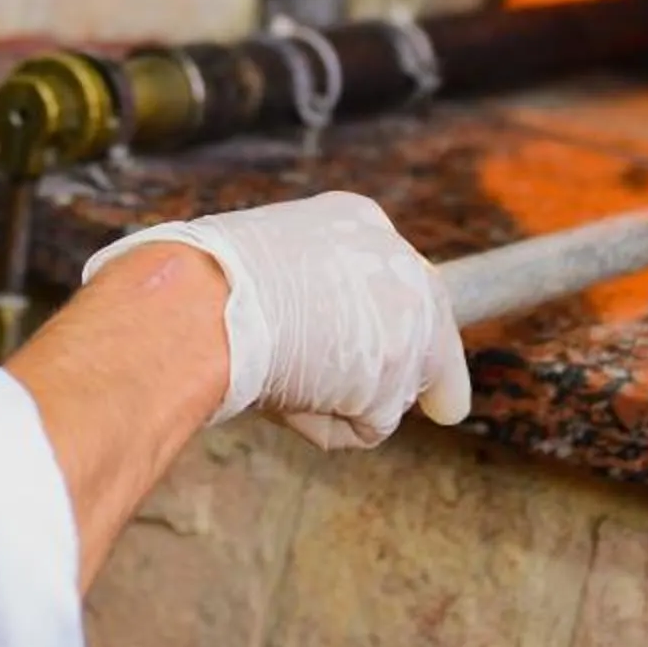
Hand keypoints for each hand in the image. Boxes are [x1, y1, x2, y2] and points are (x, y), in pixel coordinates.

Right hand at [80, 191, 469, 450]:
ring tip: (281, 379)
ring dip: (342, 401)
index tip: (412, 347)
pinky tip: (290, 400)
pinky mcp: (398, 367)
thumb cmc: (203, 286)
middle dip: (430, 376)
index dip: (401, 321)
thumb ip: (305, 292)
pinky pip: (369, 425)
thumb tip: (312, 350)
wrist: (202, 299)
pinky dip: (329, 427)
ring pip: (390, 387)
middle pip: (426, 332)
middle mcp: (395, 257)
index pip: (401, 276)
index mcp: (357, 219)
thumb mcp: (261, 266)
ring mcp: (404, 313)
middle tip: (446, 409)